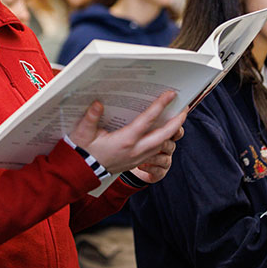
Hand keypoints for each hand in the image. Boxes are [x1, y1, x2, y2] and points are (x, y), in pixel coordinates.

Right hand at [68, 91, 187, 174]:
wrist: (81, 172)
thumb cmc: (82, 151)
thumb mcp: (82, 133)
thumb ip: (90, 118)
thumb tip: (98, 103)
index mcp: (124, 140)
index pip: (147, 120)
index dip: (160, 106)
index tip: (170, 95)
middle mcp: (135, 150)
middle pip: (163, 136)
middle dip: (177, 122)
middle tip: (185, 108)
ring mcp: (138, 158)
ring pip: (162, 145)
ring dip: (173, 132)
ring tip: (179, 118)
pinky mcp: (137, 162)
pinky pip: (156, 151)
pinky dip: (164, 141)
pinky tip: (166, 132)